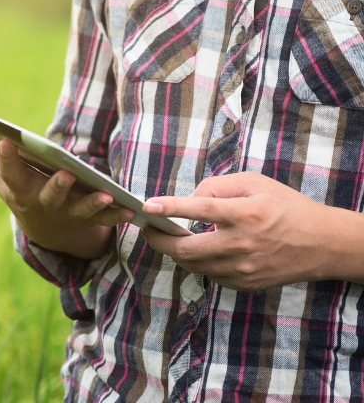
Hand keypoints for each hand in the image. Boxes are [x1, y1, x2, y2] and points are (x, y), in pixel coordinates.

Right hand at [0, 116, 134, 258]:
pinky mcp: (91, 218)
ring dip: (91, 203)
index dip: (7, 158)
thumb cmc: (16, 188)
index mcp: (16, 188)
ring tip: (103, 193)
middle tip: (64, 175)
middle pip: (47, 195)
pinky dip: (118, 213)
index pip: (9, 172)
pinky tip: (131, 208)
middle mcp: (41, 203)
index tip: (6, 140)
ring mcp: (67, 213)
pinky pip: (107, 217)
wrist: (48, 231)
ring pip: (80, 209)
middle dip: (55, 187)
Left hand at [141, 172, 343, 290]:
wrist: (321, 243)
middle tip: (147, 229)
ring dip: (176, 252)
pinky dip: (198, 262)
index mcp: (246, 214)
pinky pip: (209, 275)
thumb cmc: (285, 206)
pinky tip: (197, 249)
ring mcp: (243, 269)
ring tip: (168, 237)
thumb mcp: (254, 183)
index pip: (200, 210)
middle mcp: (242, 244)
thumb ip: (217, 187)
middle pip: (187, 250)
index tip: (147, 206)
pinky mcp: (244, 284)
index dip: (170, 207)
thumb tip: (188, 200)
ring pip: (194, 265)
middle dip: (159, 241)